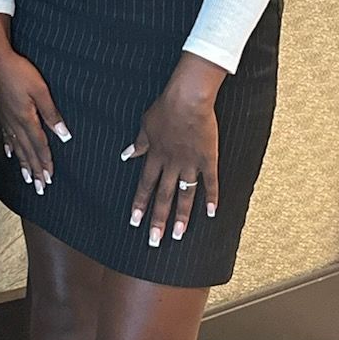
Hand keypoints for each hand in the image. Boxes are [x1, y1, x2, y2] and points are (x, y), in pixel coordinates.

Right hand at [0, 24, 69, 193]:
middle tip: (40, 187)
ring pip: (17, 147)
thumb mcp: (41, 90)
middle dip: (35, 170)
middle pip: (27, 151)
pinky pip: (7, 135)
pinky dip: (10, 147)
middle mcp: (15, 122)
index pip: (39, 145)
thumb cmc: (17, 70)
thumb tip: (63, 134)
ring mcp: (6, 118)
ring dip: (24, 164)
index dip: (45, 162)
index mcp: (26, 118)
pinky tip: (11, 154)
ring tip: (28, 178)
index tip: (50, 177)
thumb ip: (51, 113)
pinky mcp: (2, 112)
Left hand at [121, 55, 222, 247]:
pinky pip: (211, 182)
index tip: (134, 222)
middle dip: (158, 220)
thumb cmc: (165, 107)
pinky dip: (212, 198)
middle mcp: (171, 164)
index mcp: (155, 156)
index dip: (140, 204)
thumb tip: (127, 155)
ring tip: (178, 235)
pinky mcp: (208, 159)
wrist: (188, 99)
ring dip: (181, 216)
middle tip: (154, 241)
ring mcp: (190, 163)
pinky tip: (211, 214)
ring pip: (184, 195)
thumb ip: (139, 143)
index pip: (145, 186)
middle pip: (163, 197)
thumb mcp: (145, 124)